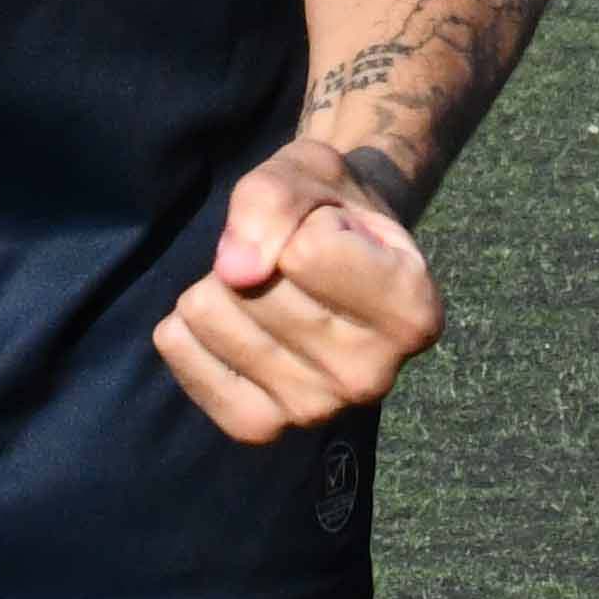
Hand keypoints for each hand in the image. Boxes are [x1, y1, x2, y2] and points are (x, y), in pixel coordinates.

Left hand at [154, 138, 442, 446]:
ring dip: (219, 283)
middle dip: (258, 253)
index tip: (330, 229)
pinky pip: (186, 358)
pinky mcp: (261, 426)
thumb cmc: (331, 208)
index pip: (308, 251)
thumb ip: (275, 199)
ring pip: (214, 316)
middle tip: (291, 260)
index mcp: (412, 312)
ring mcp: (316, 410)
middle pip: (256, 287)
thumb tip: (234, 271)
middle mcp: (372, 377)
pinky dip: (186, 325)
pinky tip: (221, 317)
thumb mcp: (314, 173)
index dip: (303, 220)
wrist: (333, 255)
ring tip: (262, 285)